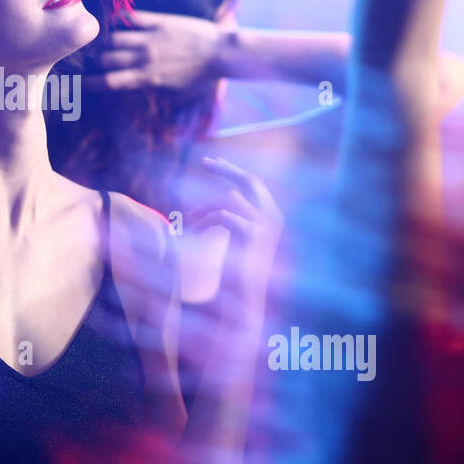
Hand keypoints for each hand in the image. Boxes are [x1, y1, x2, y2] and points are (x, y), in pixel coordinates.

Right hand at [84, 10, 225, 90]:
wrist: (222, 53)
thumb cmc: (201, 77)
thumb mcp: (176, 93)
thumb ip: (151, 90)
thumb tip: (131, 90)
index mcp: (149, 78)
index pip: (111, 82)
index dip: (92, 83)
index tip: (80, 84)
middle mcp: (145, 58)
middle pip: (107, 59)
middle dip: (94, 61)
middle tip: (86, 60)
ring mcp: (151, 38)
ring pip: (115, 38)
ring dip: (103, 41)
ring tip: (97, 41)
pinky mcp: (160, 21)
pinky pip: (132, 18)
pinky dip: (119, 19)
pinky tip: (111, 20)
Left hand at [185, 156, 282, 329]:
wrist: (246, 301)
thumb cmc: (238, 274)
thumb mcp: (239, 239)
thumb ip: (235, 217)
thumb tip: (222, 194)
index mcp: (273, 216)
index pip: (254, 183)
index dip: (233, 170)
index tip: (213, 161)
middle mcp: (275, 217)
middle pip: (250, 180)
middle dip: (226, 169)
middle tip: (203, 162)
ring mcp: (267, 225)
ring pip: (228, 198)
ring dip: (203, 208)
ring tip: (188, 223)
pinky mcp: (254, 235)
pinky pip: (223, 215)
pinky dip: (203, 221)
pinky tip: (193, 232)